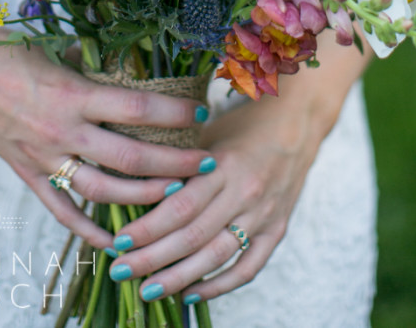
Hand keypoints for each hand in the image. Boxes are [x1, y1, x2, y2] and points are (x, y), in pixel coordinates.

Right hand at [0, 3, 215, 248]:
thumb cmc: (9, 48)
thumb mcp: (57, 47)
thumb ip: (93, 61)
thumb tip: (127, 58)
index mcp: (75, 94)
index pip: (139, 107)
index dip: (175, 112)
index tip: (202, 112)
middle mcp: (64, 130)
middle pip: (132, 156)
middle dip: (174, 163)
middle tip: (206, 164)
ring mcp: (45, 156)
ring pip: (104, 188)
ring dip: (144, 196)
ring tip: (176, 195)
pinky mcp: (27, 172)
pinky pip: (62, 209)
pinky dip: (89, 228)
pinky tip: (115, 240)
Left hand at [106, 70, 334, 302]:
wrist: (297, 122)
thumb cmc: (243, 125)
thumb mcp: (209, 132)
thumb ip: (179, 160)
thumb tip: (134, 184)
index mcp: (224, 164)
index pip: (181, 205)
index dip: (148, 227)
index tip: (118, 241)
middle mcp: (244, 192)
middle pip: (193, 236)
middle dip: (153, 258)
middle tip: (120, 270)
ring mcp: (263, 214)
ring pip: (217, 256)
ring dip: (179, 277)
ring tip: (147, 289)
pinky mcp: (277, 230)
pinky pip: (248, 268)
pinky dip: (219, 286)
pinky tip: (191, 293)